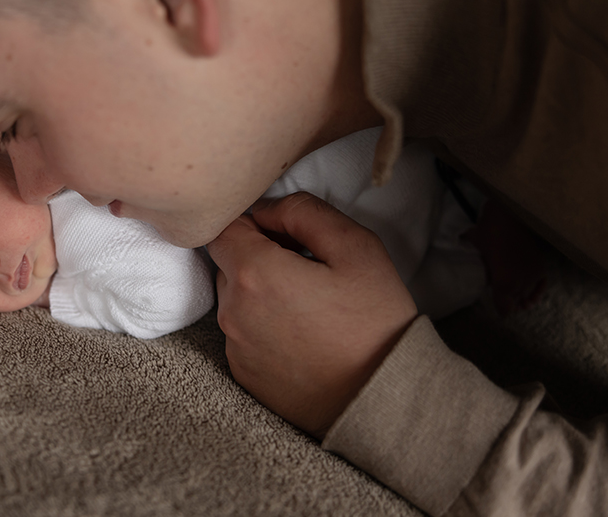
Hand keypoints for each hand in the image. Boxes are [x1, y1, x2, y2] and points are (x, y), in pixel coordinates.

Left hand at [207, 192, 417, 438]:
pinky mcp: (243, 376)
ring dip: (261, 294)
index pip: (224, 228)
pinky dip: (264, 328)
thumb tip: (267, 209)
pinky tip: (303, 336)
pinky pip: (243, 335)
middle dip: (258, 258)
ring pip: (235, 300)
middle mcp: (232, 312)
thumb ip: (304, 211)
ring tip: (309, 306)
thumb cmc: (374, 321)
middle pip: (228, 264)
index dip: (254, 224)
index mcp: (254, 274)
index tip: (288, 237)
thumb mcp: (355, 246)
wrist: (383, 399)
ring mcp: (235, 348)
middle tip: (308, 271)